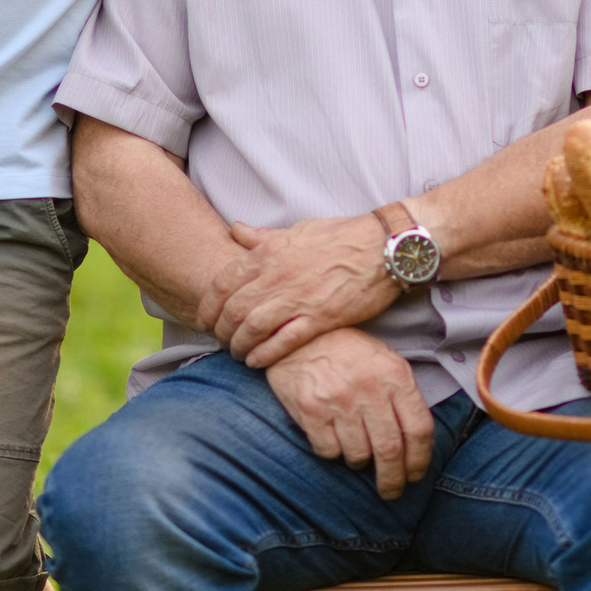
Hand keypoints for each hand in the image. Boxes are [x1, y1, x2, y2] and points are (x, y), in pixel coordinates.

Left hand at [198, 215, 402, 365]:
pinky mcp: (320, 318)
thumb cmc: (342, 235)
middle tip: (220, 340)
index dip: (208, 305)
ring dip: (239, 346)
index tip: (206, 318)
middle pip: (233, 310)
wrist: (384, 246)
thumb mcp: (298, 229)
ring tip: (238, 353)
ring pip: (252, 329)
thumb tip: (235, 230)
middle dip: (220, 330)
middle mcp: (278, 276)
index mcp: (270, 252)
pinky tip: (257, 361)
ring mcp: (298, 298)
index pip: (223, 283)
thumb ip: (264, 237)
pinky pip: (282, 342)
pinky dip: (264, 355)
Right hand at [266, 328, 438, 499]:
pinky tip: (336, 442)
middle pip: (391, 450)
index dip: (420, 459)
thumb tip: (416, 441)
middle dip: (393, 479)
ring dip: (361, 464)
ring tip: (359, 459)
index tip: (415, 473)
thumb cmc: (348, 350)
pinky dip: (335, 454)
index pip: (419, 429)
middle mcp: (369, 389)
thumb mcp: (386, 360)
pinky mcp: (311, 411)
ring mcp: (339, 401)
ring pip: (359, 455)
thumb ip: (402, 395)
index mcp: (395, 375)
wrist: (301, 335)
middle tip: (392, 490)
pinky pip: (329, 451)